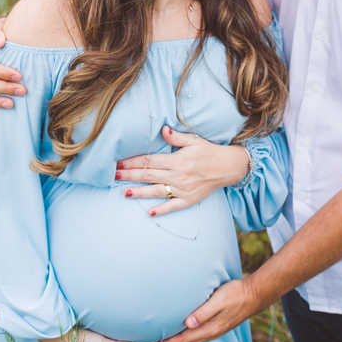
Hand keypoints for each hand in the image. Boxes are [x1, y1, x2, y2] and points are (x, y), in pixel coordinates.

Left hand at [115, 126, 249, 216]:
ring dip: (140, 192)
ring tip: (124, 192)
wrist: (228, 167)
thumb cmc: (208, 151)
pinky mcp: (189, 199)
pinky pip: (173, 206)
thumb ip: (176, 137)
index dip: (133, 162)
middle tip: (113, 176)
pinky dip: (161, 210)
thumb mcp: (193, 140)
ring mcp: (182, 189)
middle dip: (130, 175)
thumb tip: (162, 129)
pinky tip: (149, 212)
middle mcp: (177, 176)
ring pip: (157, 191)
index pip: (150, 161)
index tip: (119, 163)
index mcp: (176, 160)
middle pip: (149, 175)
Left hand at [151, 279, 261, 341]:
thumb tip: (188, 323)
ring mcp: (213, 331)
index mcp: (209, 329)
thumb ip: (204, 312)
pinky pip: (194, 338)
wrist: (254, 295)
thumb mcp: (219, 300)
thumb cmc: (235, 294)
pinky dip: (183, 341)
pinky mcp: (214, 326)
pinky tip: (179, 340)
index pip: (183, 340)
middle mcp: (210, 333)